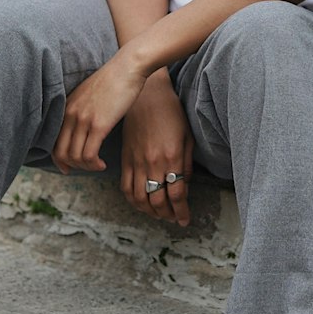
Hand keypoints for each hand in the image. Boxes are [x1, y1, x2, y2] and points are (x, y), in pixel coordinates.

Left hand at [52, 48, 147, 173]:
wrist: (128, 67)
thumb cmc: (114, 79)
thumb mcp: (89, 93)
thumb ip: (81, 108)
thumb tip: (83, 126)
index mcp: (67, 107)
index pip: (53, 142)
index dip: (59, 160)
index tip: (68, 168)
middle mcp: (71, 114)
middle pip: (61, 152)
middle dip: (72, 166)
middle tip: (86, 168)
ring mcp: (83, 119)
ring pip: (75, 156)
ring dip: (86, 167)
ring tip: (98, 165)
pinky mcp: (99, 124)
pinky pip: (89, 154)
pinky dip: (94, 164)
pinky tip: (103, 164)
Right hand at [120, 71, 193, 226]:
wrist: (146, 93)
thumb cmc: (171, 111)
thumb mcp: (187, 136)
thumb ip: (186, 163)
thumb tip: (184, 186)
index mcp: (172, 157)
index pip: (177, 195)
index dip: (182, 212)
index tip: (185, 220)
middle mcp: (153, 163)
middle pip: (158, 201)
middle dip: (167, 215)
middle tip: (174, 219)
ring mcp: (136, 161)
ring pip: (140, 198)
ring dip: (150, 212)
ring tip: (159, 214)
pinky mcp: (125, 158)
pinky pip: (125, 187)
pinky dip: (133, 200)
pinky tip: (141, 203)